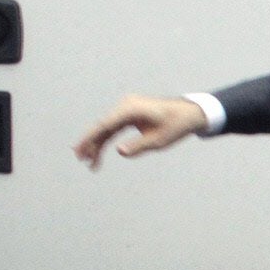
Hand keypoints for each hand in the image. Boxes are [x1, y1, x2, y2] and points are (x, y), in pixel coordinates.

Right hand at [74, 94, 207, 168]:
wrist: (189, 113)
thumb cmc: (176, 125)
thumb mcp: (159, 140)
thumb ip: (139, 146)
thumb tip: (120, 151)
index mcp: (130, 109)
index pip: (105, 125)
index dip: (91, 138)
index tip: (80, 149)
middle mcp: (125, 106)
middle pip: (102, 126)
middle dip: (91, 143)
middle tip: (80, 159)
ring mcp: (126, 110)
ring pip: (107, 129)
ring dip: (98, 145)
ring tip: (90, 163)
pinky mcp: (129, 115)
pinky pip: (114, 128)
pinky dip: (108, 140)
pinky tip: (99, 154)